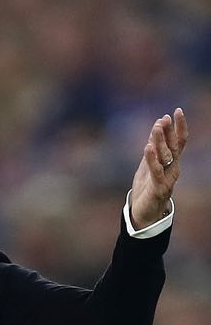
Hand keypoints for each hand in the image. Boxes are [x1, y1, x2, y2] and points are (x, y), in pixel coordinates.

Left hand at [129, 108, 188, 228]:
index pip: (178, 141)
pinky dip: (152, 159)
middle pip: (173, 147)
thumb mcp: (148, 165)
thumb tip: (156, 128)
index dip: (179, 126)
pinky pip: (155, 171)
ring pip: (165, 157)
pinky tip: (147, 147)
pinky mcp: (159, 188)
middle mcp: (173, 168)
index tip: (176, 111)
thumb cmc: (147, 187)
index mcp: (171, 162)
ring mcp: (167, 178)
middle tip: (164, 118)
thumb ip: (153, 149)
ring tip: (156, 127)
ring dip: (160, 141)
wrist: (144, 213)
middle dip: (169, 131)